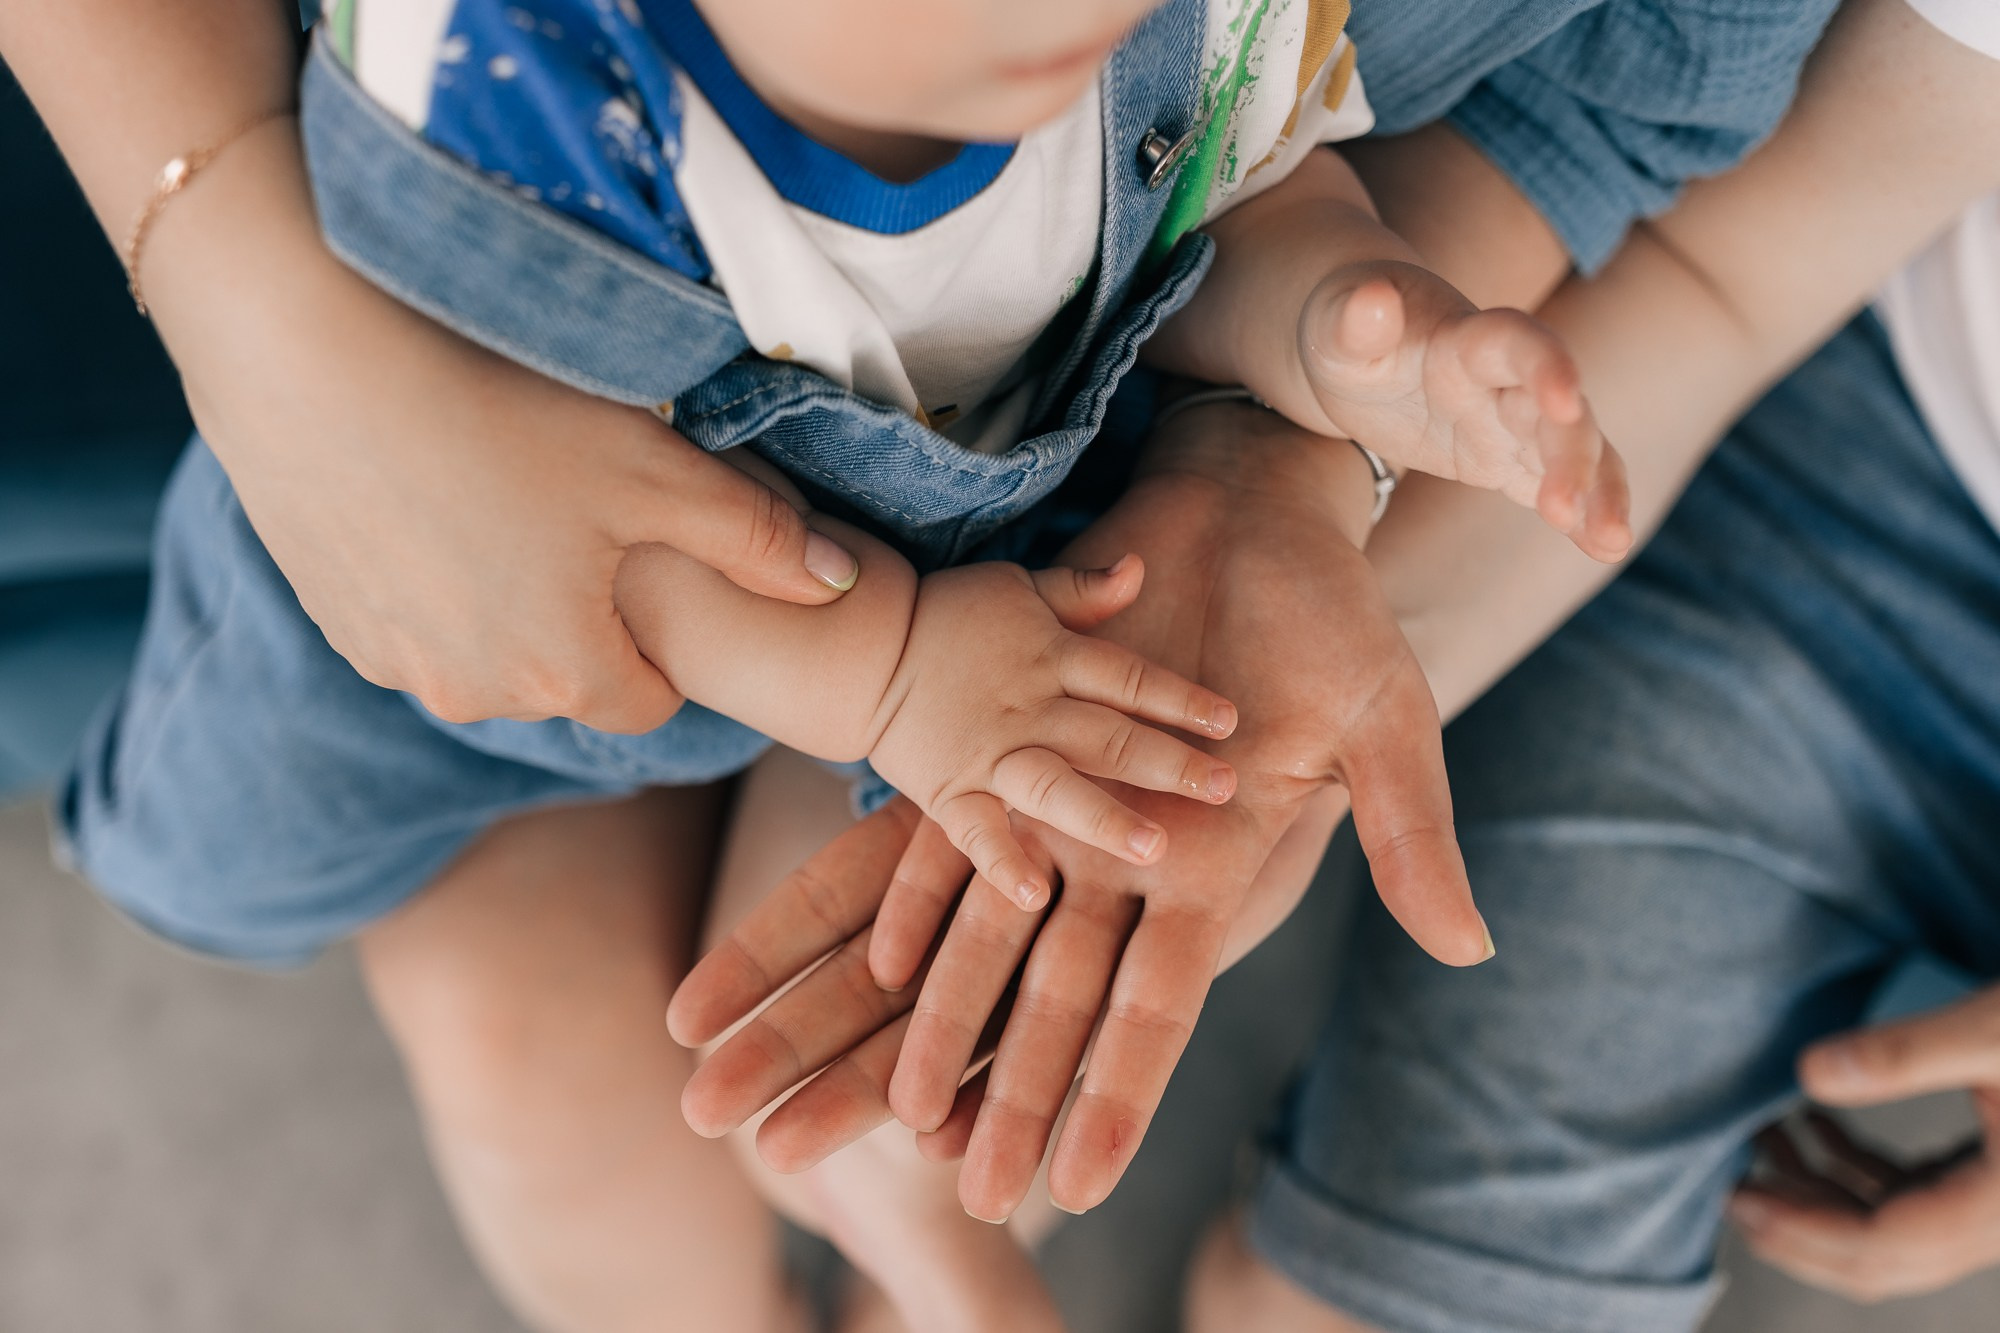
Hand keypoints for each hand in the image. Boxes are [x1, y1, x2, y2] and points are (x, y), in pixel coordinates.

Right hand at [150, 126, 860, 734]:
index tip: (651, 563)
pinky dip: (434, 582)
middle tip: (578, 515)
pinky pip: (413, 626)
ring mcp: (393, 665)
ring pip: (485, 656)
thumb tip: (843, 587)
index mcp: (565, 674)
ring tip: (503, 497)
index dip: (662, 636)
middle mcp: (475, 696)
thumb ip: (758, 538)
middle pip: (565, 681)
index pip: (649, 700)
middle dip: (584, 618)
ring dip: (505, 603)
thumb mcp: (655, 468)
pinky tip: (432, 495)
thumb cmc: (502, 408)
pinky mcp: (333, 623)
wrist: (309, 354)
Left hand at [670, 403, 1485, 1217]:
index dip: (1105, 1097)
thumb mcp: (1380, 717)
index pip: (1145, 1011)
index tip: (1058, 1186)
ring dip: (891, 1025)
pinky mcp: (1006, 758)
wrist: (1243, 515)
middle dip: (959, 1091)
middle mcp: (1119, 873)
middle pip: (1030, 1004)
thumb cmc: (1325, 612)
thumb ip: (1409, 830)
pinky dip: (880, 910)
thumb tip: (1470, 947)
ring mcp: (1054, 822)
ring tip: (817, 1110)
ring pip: (958, 946)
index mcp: (1205, 878)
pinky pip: (927, 847)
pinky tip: (826, 979)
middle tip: (893, 1179)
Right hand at [866, 558, 1238, 908]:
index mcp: (1052, 656)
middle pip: (1110, 736)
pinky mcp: (949, 791)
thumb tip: (1140, 565)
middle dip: (1170, 764)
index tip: (1229, 724)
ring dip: (1105, 818)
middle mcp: (1029, 708)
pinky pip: (976, 832)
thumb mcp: (1019, 587)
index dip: (1182, 700)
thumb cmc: (948, 616)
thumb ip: (1082, 589)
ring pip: (1056, 788)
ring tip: (1154, 848)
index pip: (1131, 678)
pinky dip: (1001, 863)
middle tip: (1224, 789)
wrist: (862, 649)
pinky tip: (1033, 895)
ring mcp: (989, 753)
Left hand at [1148, 147, 1628, 561]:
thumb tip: (1371, 301)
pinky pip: (1552, 484)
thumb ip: (1351, 319)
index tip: (1567, 401)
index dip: (1548, 367)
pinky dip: (1583, 513)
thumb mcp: (1332, 323)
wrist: (1359, 340)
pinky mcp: (1505, 456)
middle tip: (1564, 509)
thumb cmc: (1343, 328)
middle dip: (1573, 455)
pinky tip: (1607, 548)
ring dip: (1598, 492)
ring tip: (1612, 543)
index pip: (1520, 344)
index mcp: (1468, 338)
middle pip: (1559, 410)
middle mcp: (1507, 377)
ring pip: (1575, 450)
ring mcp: (1512, 419)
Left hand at [1730, 986, 1999, 1303]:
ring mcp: (1999, 1201)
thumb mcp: (1995, 1027)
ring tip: (1759, 1140)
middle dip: (1800, 1230)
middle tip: (1729, 1191)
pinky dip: (1856, 1170)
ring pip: (1894, 1227)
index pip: (1884, 1245)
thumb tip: (1809, 1073)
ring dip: (1821, 1194)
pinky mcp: (1993, 1172)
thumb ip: (1906, 1053)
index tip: (1737, 1197)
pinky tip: (1811, 1124)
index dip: (1802, 1230)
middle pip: (1884, 1258)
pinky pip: (1913, 1194)